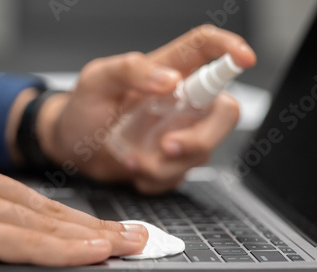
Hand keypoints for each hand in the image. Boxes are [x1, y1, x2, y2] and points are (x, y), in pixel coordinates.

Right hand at [0, 153, 146, 271]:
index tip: (104, 228)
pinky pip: (25, 242)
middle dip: (96, 226)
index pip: (36, 201)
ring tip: (129, 245)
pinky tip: (93, 253)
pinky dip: (64, 249)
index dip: (74, 218)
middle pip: (49, 210)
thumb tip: (7, 228)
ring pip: (45, 224)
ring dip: (92, 237)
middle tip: (136, 235)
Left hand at [38, 25, 256, 193]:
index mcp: (167, 70)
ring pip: (202, 152)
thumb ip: (129, 71)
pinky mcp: (172, 161)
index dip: (231, 48)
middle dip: (201, 138)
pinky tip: (134, 168)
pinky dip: (155, 179)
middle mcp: (181, 102)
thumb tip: (168, 79)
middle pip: (224, 112)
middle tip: (166, 147)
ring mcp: (180, 133)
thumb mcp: (97, 81)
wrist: (72, 147)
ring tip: (130, 158)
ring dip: (164, 165)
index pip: (207, 48)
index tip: (245, 58)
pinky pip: (180, 176)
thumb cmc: (83, 108)